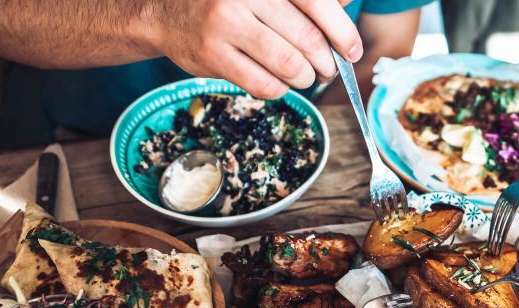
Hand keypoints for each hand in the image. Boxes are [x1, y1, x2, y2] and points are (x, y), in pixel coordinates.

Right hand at [149, 0, 361, 98]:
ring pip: (289, 66)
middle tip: (327, 69)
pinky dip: (280, 89)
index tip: (352, 51)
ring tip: (303, 76)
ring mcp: (226, 25)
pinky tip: (277, 81)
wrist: (165, 11)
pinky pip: (264, 84)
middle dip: (326, 62)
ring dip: (305, 78)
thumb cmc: (228, 0)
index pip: (315, 2)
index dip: (342, 31)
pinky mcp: (212, 55)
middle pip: (308, 39)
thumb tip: (348, 2)